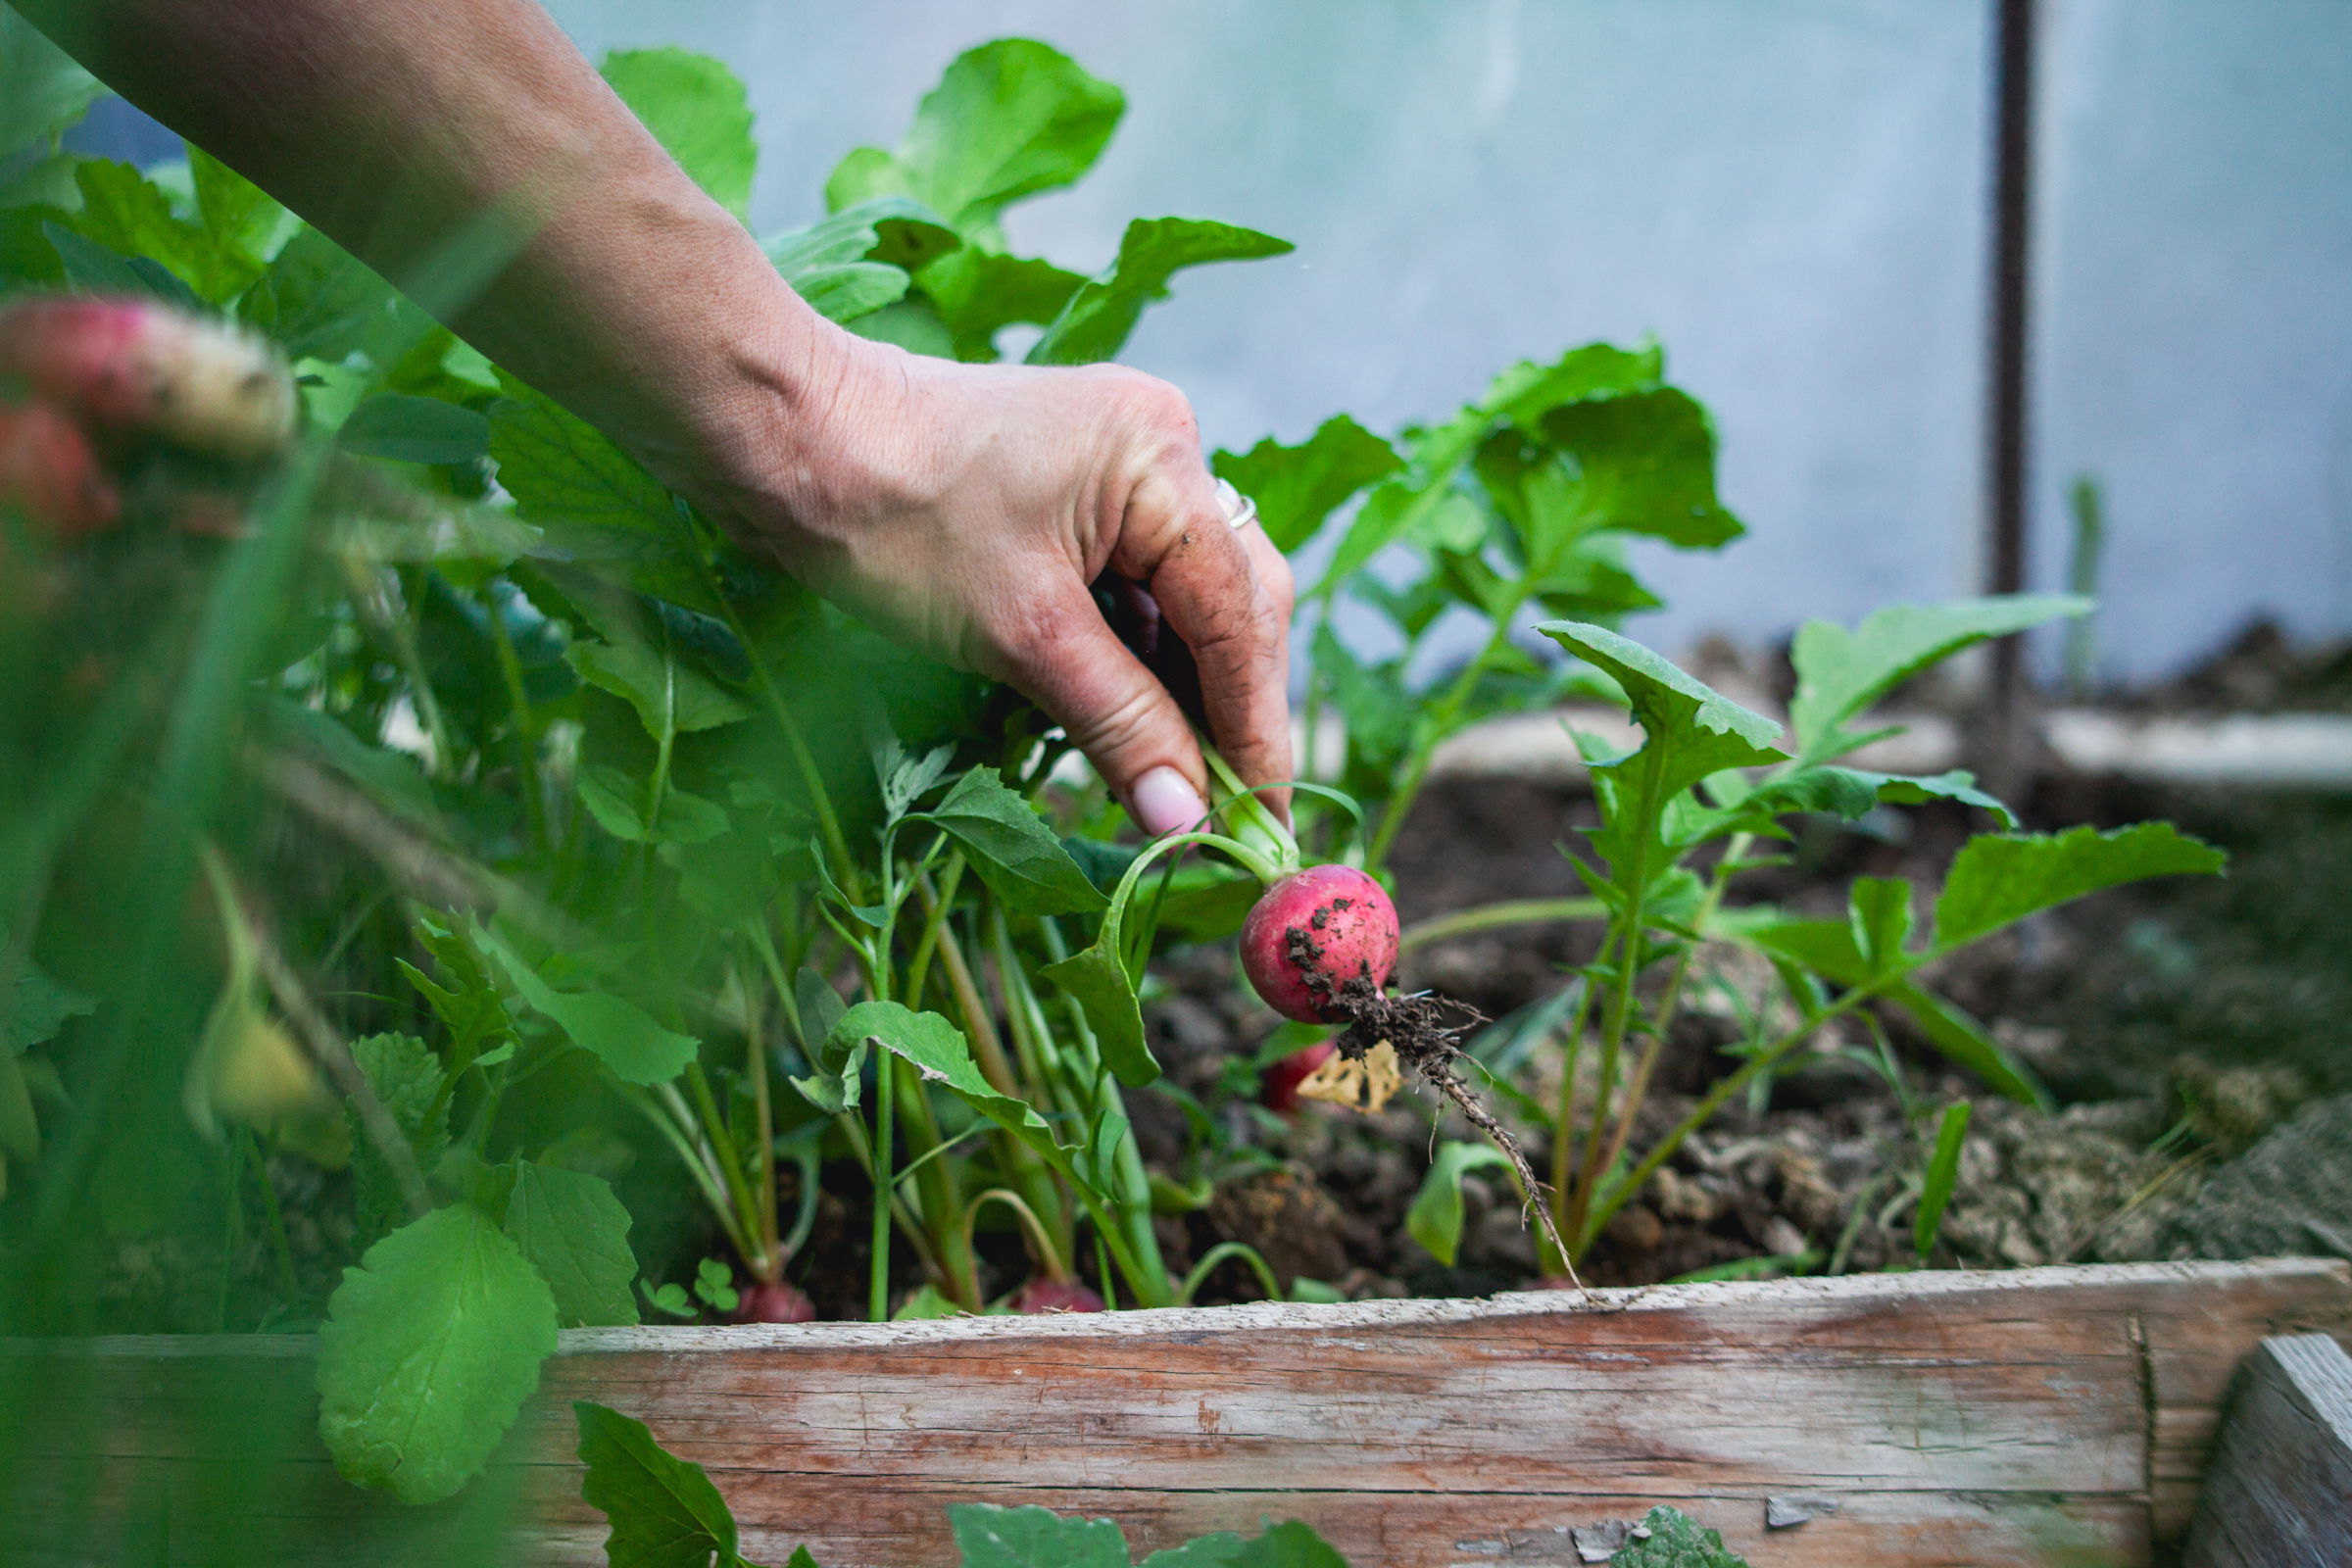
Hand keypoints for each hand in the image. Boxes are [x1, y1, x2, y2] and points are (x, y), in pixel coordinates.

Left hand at [692, 326, 1294, 836]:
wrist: (780, 440)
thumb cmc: (891, 518)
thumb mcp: (1019, 635)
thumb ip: (1121, 723)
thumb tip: (1190, 821)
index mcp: (1161, 458)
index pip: (1239, 613)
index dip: (1253, 727)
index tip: (1261, 822)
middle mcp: (1160, 448)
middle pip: (1233, 603)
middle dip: (1230, 711)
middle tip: (1227, 819)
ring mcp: (1120, 467)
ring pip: (1187, 604)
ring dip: (1184, 694)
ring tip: (1181, 789)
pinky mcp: (1077, 495)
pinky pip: (1137, 590)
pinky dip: (1138, 662)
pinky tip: (1134, 727)